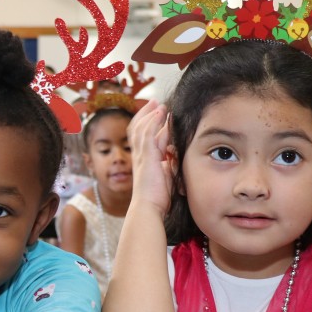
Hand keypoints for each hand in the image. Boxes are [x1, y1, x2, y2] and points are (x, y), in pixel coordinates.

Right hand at [127, 100, 175, 216]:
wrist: (148, 208)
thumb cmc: (157, 199)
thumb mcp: (165, 177)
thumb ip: (168, 165)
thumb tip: (173, 155)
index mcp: (143, 161)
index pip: (142, 137)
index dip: (148, 124)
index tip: (157, 114)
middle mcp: (140, 156)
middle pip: (138, 128)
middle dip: (146, 114)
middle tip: (154, 103)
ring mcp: (142, 156)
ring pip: (142, 128)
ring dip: (150, 114)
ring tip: (158, 104)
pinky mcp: (147, 157)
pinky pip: (148, 134)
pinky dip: (153, 121)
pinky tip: (159, 113)